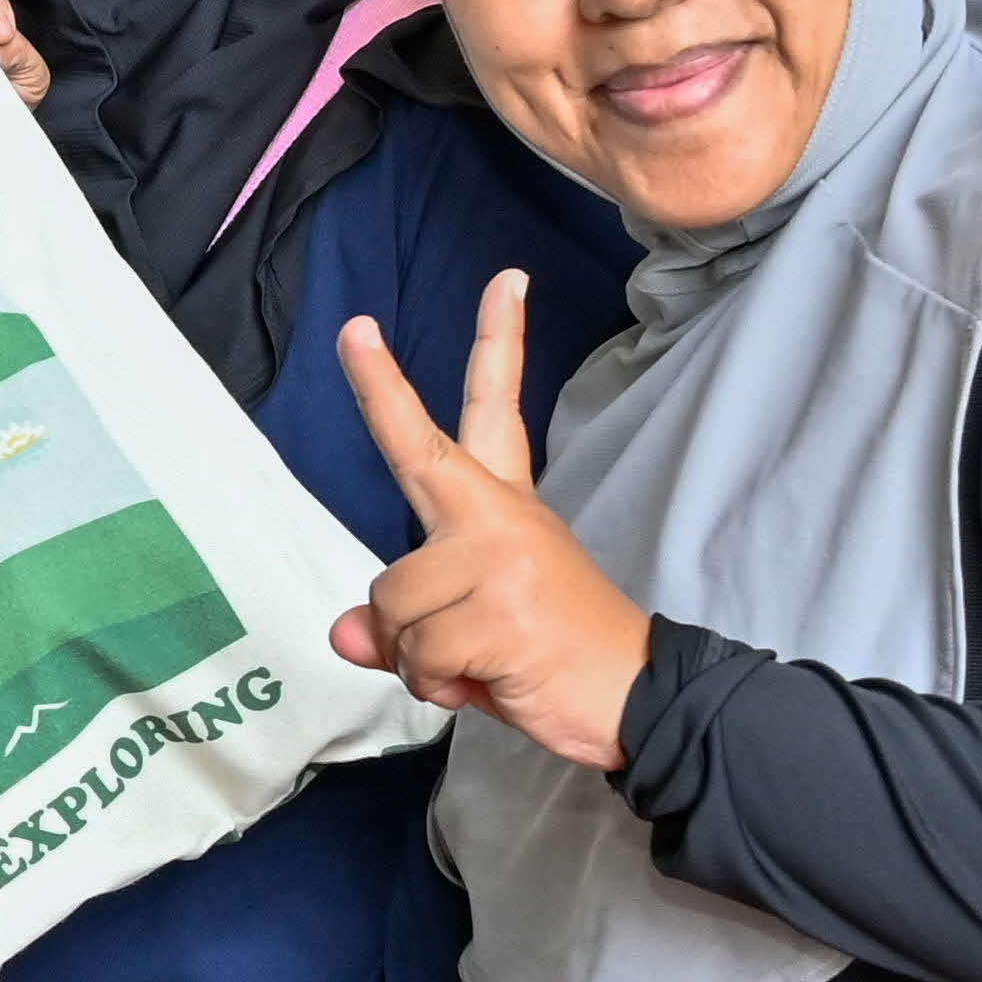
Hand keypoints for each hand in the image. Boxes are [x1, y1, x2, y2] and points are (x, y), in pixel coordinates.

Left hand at [330, 268, 647, 769]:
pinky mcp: (500, 613)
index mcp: (505, 506)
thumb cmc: (551, 659)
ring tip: (472, 663)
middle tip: (352, 326)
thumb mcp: (470, 632)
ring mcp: (503, 559)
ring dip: (416, 654)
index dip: (498, 344)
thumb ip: (403, 623)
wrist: (636, 700)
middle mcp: (502, 517)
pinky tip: (484, 682)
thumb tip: (345, 633)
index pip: (495, 412)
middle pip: (420, 452)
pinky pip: (417, 653)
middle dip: (380, 387)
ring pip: (393, 599)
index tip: (503, 282)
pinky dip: (435, 684)